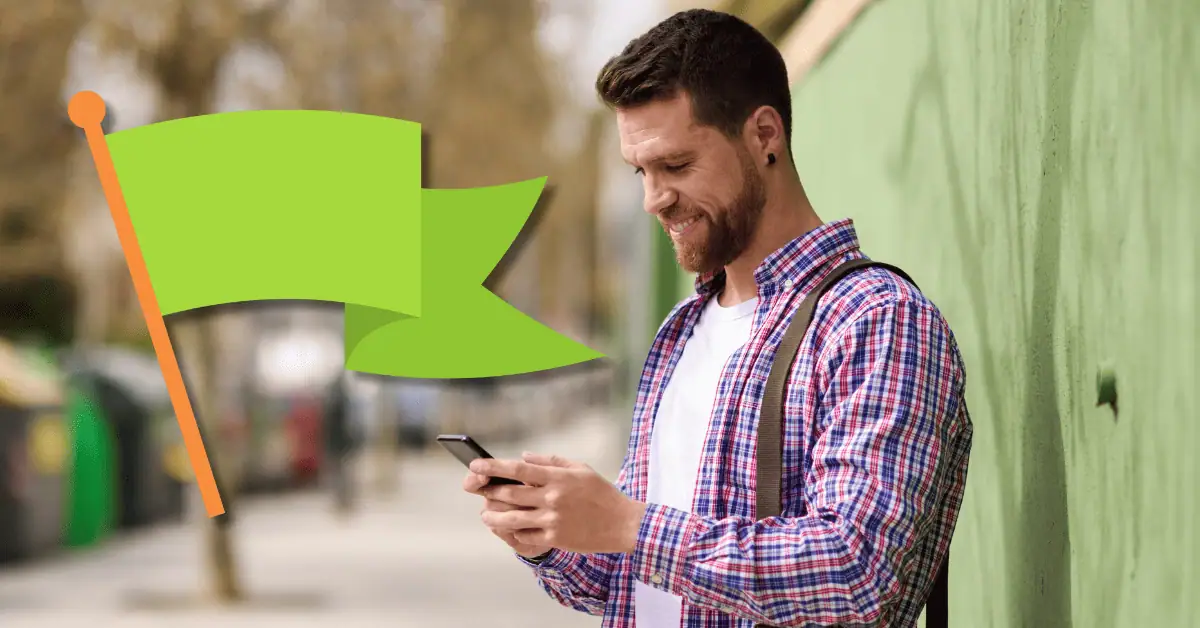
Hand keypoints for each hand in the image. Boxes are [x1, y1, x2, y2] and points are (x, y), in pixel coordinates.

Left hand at [472, 452, 646, 554]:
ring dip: (494, 516)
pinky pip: (526, 535)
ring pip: (512, 518)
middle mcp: (552, 498)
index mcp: (558, 477)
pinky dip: (514, 532)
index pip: (518, 469)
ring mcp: (553, 520)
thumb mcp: (580, 468)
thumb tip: (523, 457)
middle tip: (477, 488)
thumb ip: (550, 461)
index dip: (493, 466)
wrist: (622, 523)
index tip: (475, 464)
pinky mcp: (556, 538)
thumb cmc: (601, 493)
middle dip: (489, 491)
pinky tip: (510, 528)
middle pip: (510, 493)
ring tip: (486, 515)